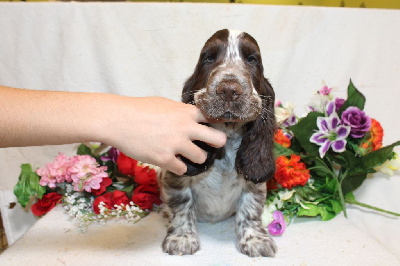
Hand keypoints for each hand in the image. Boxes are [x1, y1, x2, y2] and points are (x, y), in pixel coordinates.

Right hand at [101, 96, 226, 174]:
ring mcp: (176, 144)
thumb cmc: (138, 109)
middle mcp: (186, 128)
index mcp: (187, 112)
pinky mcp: (165, 159)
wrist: (118, 120)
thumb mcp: (165, 104)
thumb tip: (190, 119)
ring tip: (186, 154)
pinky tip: (172, 162)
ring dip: (195, 157)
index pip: (213, 118)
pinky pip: (182, 169)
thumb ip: (181, 112)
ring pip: (201, 157)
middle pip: (218, 139)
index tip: (212, 129)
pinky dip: (179, 167)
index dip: (214, 124)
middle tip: (211, 146)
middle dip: (217, 143)